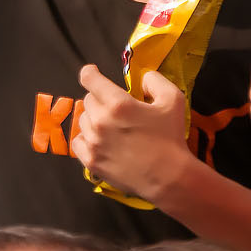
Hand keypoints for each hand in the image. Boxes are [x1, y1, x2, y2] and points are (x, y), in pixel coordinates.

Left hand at [74, 67, 196, 201]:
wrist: (168, 177)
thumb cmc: (171, 138)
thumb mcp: (173, 100)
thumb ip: (155, 81)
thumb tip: (142, 78)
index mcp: (118, 104)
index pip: (90, 79)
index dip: (90, 73)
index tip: (92, 73)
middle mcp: (100, 121)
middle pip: (88, 100)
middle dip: (100, 99)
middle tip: (116, 109)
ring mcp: (93, 143)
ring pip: (83, 120)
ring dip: (94, 118)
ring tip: (111, 126)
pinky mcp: (91, 162)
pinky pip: (78, 142)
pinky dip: (86, 138)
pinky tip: (99, 141)